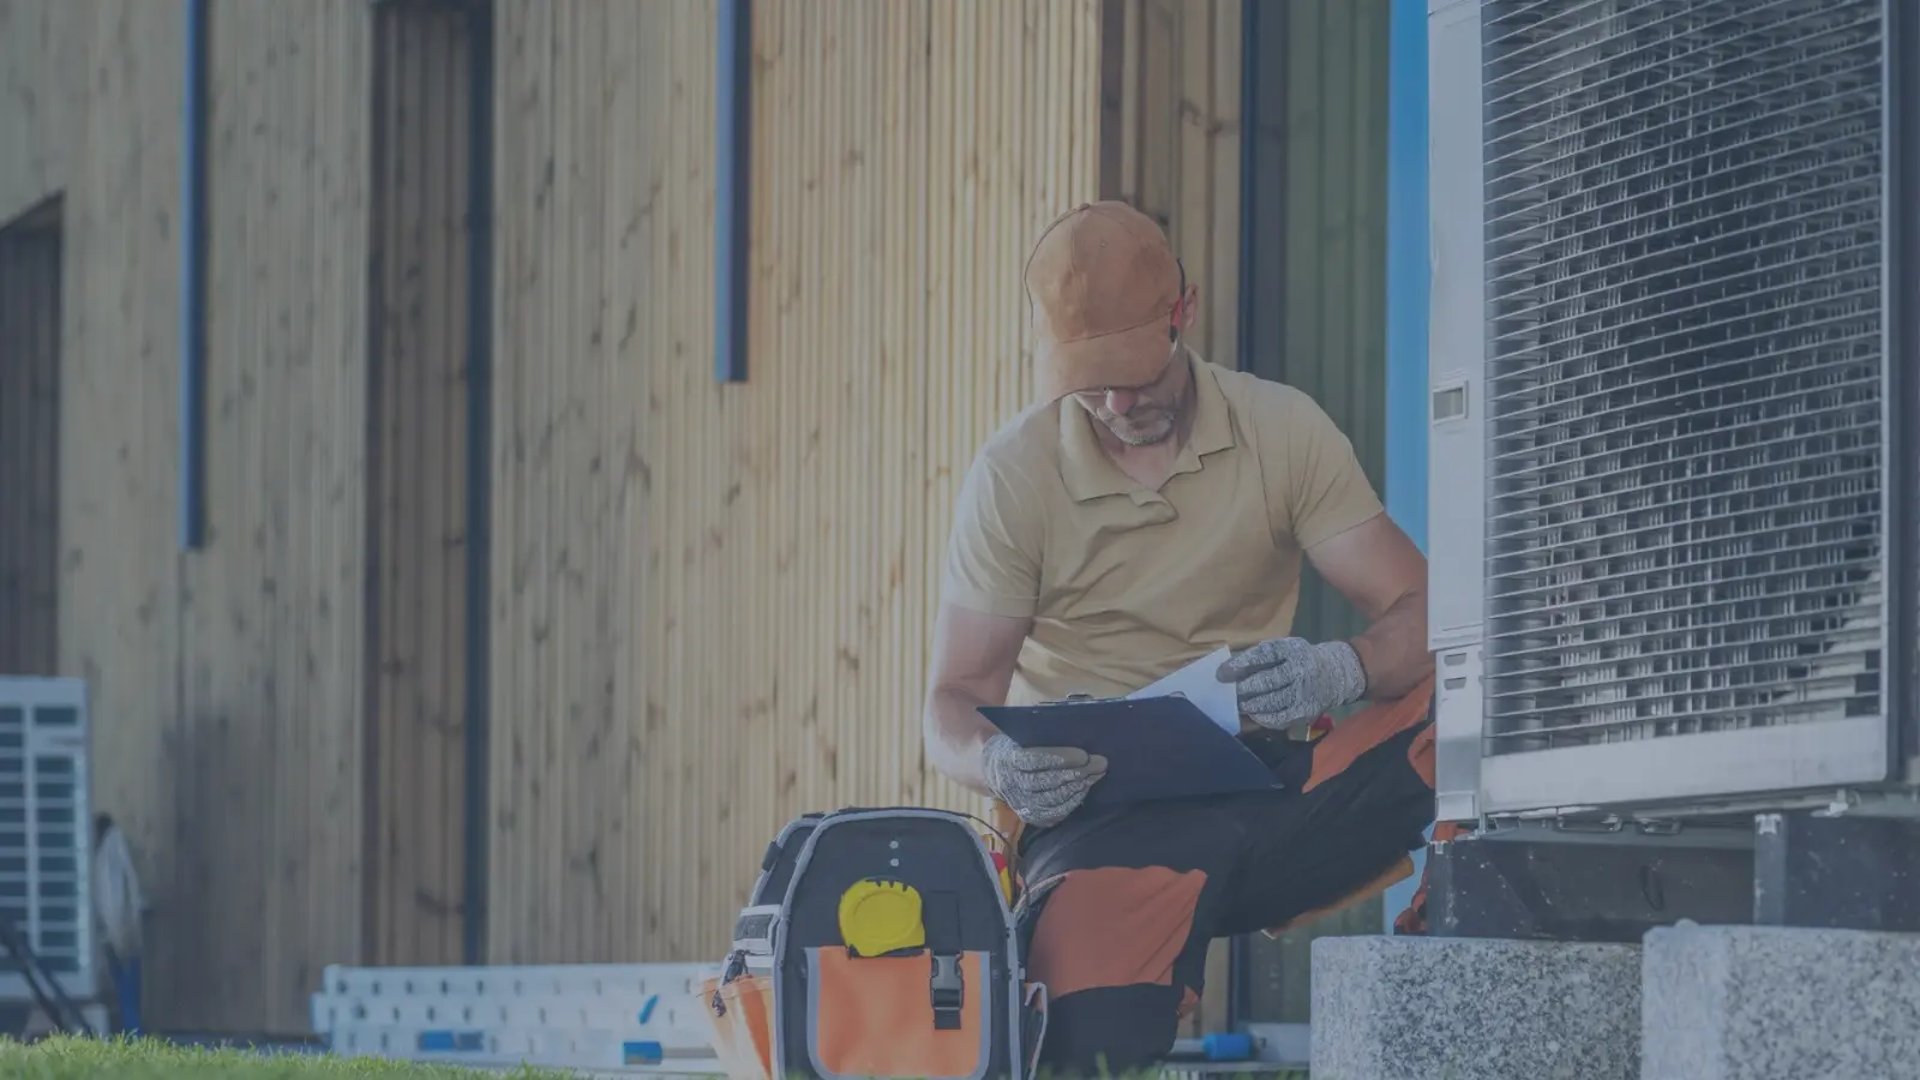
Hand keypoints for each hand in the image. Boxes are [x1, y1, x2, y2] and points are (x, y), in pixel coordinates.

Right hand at [980, 733, 1107, 827]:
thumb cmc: (1014, 744)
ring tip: (1096, 775)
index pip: (1035, 760)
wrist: (992, 769)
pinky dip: (1070, 803)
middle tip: (1100, 763)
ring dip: (1077, 788)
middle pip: (1046, 781)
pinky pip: (1052, 815)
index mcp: (1007, 759)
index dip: (1061, 758)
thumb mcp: (1020, 732)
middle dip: (1076, 773)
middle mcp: (1011, 784)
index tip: (1083, 754)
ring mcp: (1019, 803)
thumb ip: (1041, 730)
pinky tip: (1083, 790)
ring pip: (1051, 800)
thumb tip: (1073, 725)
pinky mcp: (1028, 815)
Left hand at [1216, 637, 1366, 730]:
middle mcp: (1300, 670)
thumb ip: (1261, 657)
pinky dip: (1263, 719)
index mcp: (1293, 649)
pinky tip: (1254, 716)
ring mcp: (1304, 692)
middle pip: (1266, 682)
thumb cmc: (1301, 659)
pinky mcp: (1306, 711)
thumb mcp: (1286, 649)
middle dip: (1242, 689)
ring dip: (1250, 706)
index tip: (1222, 673)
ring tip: (1238, 705)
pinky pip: (1280, 719)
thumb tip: (1229, 670)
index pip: (1263, 655)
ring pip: (1271, 702)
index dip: (1240, 664)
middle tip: (1228, 693)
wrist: (1337, 674)